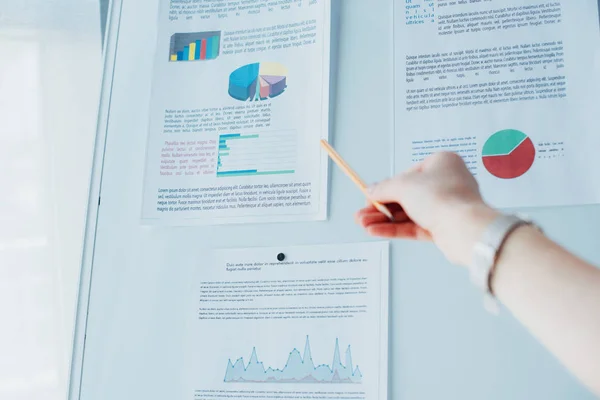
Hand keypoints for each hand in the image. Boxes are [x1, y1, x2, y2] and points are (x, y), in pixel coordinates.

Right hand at [355, 152, 498, 264]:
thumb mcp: (404, 185)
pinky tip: (376, 230)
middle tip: (362, 213)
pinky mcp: (443, 228)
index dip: (386, 187)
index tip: (370, 195)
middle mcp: (446, 184)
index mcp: (442, 163)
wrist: (464, 228)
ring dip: (384, 219)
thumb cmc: (444, 197)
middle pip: (405, 196)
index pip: (407, 175)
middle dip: (380, 206)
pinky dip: (394, 229)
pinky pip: (414, 227)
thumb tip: (371, 190)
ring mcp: (445, 207)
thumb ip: (384, 188)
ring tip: (364, 224)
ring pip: (408, 213)